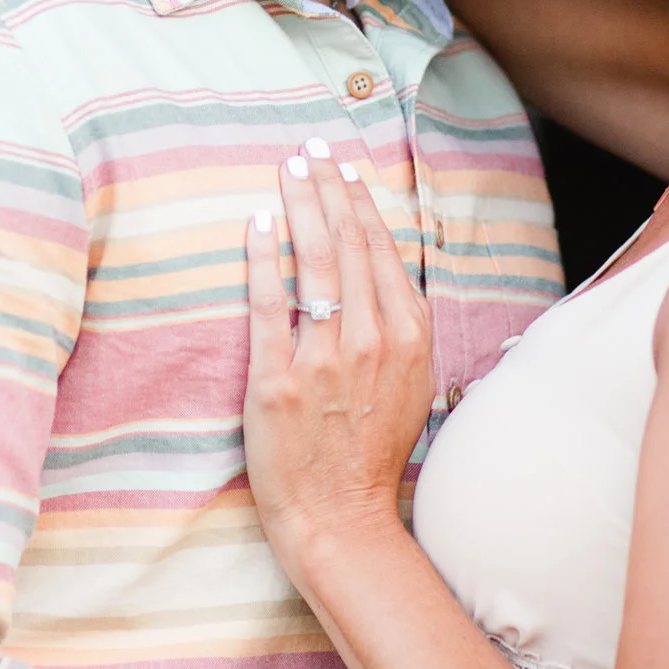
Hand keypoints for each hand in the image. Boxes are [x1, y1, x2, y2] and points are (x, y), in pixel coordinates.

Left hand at [242, 139, 436, 568]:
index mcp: (408, 337)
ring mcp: (324, 359)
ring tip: (287, 169)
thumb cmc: (373, 455)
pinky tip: (257, 223)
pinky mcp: (277, 381)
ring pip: (312, 262)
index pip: (380, 250)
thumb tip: (384, 276)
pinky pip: (268, 305)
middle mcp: (372, 339)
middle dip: (328, 187)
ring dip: (299, 205)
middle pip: (346, 243)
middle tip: (310, 148)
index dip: (361, 202)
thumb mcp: (411, 386)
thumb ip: (401, 329)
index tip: (345, 168)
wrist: (342, 519)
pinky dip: (262, 258)